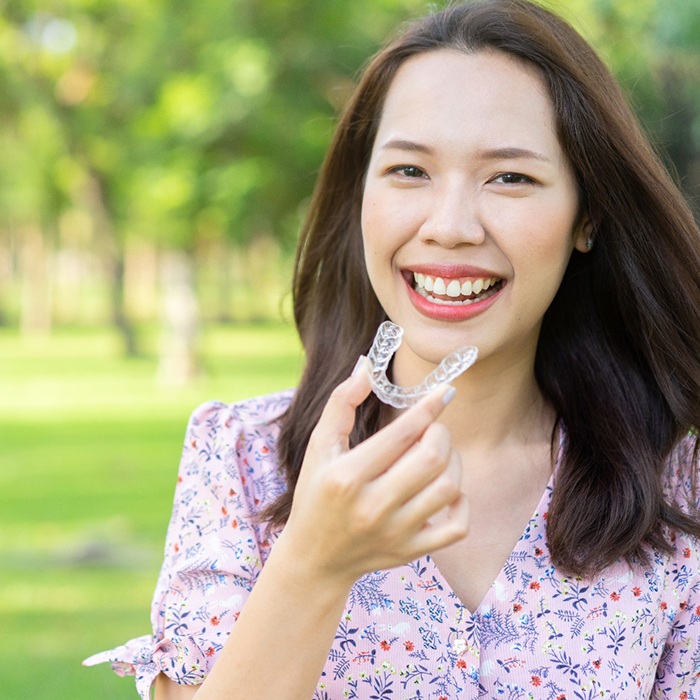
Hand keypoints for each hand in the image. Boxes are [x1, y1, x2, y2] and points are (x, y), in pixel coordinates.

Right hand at [277, 358, 468, 588]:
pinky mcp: (411, 551)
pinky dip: (460, 501)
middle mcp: (372, 507)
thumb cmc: (316, 494)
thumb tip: (367, 366)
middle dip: (440, 433)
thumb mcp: (318, 447)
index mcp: (347, 477)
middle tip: (433, 429)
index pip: (401, 434)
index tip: (446, 391)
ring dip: (452, 462)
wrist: (315, 558)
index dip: (428, 407)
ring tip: (437, 455)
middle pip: (432, 458)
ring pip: (448, 487)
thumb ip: (340, 403)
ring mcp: (395, 533)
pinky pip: (457, 526)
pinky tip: (446, 490)